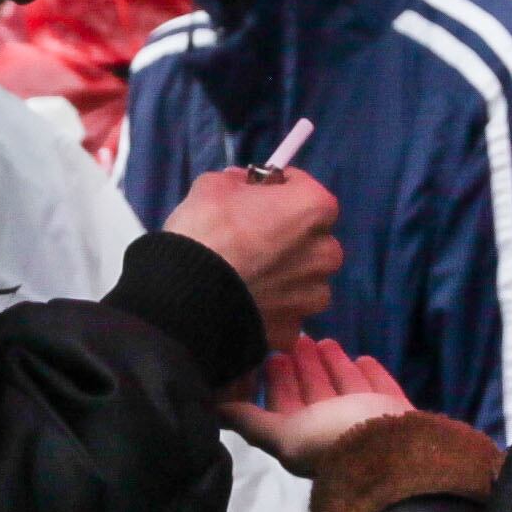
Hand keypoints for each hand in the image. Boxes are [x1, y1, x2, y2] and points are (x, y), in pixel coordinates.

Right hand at [164, 166, 342, 352]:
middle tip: (256, 239)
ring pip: (307, 280)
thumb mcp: (214, 185)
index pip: (307, 189)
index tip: (262, 196)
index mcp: (314, 209)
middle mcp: (325, 251)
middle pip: (314, 239)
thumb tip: (244, 187)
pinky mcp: (294, 328)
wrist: (186, 293)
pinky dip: (274, 308)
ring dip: (288, 276)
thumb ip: (239, 183)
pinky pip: (288, 312)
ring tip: (253, 277)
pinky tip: (249, 303)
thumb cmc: (206, 230)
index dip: (282, 190)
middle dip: (292, 237)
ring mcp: (313, 294)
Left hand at [222, 335, 412, 475]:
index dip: (276, 380)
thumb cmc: (331, 440)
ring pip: (344, 385)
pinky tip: (363, 356)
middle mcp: (331, 426)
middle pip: (313, 390)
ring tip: (323, 339)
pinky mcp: (392, 408)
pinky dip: (370, 372)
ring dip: (332, 364)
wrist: (391, 453)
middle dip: (303, 366)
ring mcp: (364, 417)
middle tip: (295, 337)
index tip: (269, 353)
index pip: (284, 402)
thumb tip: (214, 411)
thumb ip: (251, 421)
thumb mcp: (283, 434)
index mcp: (303, 434)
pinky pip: (379, 386)